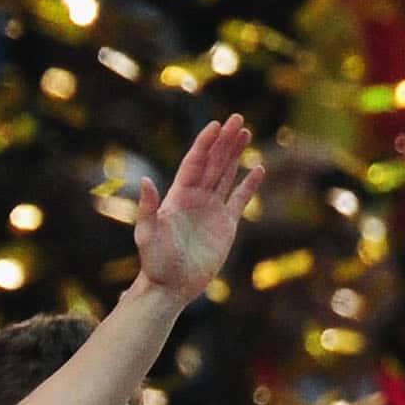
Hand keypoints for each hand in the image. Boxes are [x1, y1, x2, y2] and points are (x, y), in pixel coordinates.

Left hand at [134, 115, 262, 301]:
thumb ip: (147, 208)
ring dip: (235, 155)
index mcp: (177, 196)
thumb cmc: (155, 262)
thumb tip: (145, 181)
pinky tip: (258, 169)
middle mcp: (195, 198)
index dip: (204, 144)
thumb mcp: (146, 234)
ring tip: (245, 133)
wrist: (171, 286)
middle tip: (237, 118)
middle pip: (213, 163)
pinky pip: (240, 199)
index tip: (216, 125)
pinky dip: (249, 185)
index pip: (194, 163)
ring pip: (226, 175)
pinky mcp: (226, 225)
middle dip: (224, 141)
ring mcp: (211, 210)